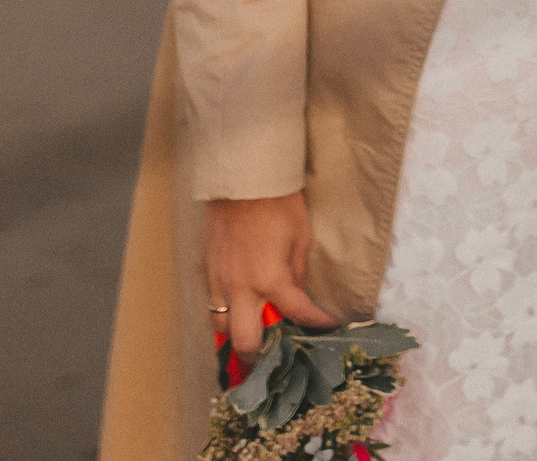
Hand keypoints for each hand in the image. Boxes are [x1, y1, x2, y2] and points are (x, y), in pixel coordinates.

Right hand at [202, 194, 335, 357]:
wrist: (241, 178)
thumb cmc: (277, 203)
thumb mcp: (300, 236)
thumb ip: (297, 272)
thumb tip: (296, 294)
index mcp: (271, 279)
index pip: (298, 315)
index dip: (318, 324)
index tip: (329, 325)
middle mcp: (242, 288)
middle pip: (246, 343)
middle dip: (262, 356)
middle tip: (275, 356)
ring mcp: (219, 281)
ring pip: (221, 329)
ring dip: (237, 336)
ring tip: (252, 338)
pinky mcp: (207, 270)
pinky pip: (212, 305)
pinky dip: (225, 314)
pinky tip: (236, 311)